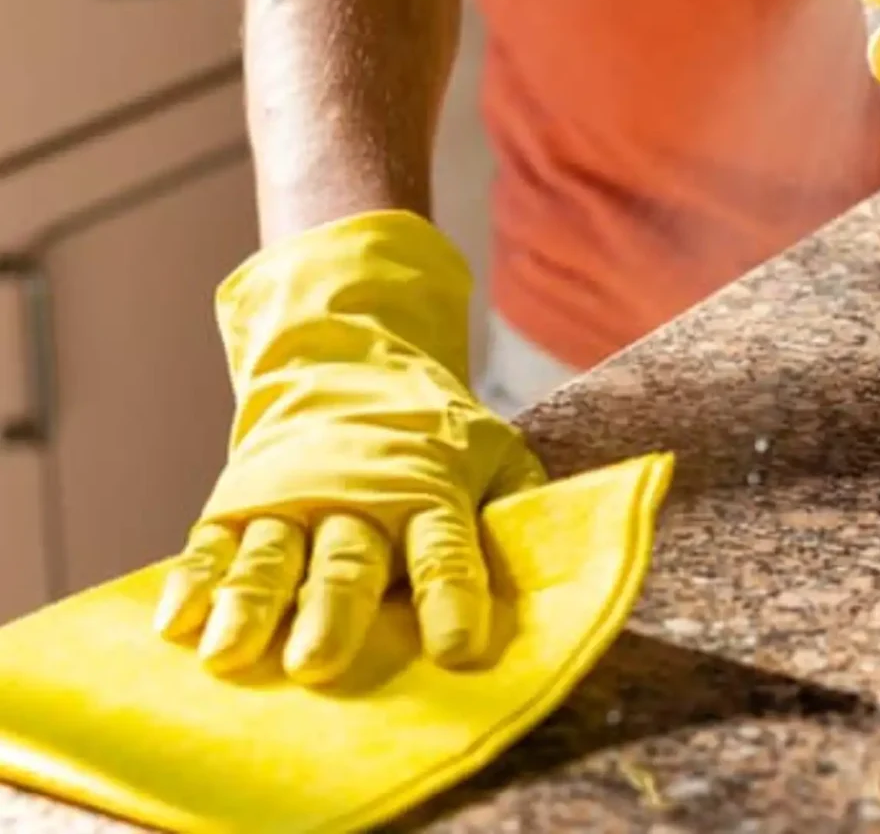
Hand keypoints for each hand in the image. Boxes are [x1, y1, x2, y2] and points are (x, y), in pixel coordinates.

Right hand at [153, 211, 545, 685]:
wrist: (347, 362)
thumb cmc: (434, 431)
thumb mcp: (491, 449)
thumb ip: (519, 499)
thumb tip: (561, 551)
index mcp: (428, 487)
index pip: (446, 549)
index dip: (454, 598)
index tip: (457, 650)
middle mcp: (357, 497)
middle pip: (348, 561)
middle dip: (334, 611)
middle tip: (320, 662)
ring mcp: (291, 499)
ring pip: (271, 557)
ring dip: (251, 606)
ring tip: (231, 655)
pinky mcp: (238, 502)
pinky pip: (211, 546)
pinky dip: (192, 584)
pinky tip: (174, 625)